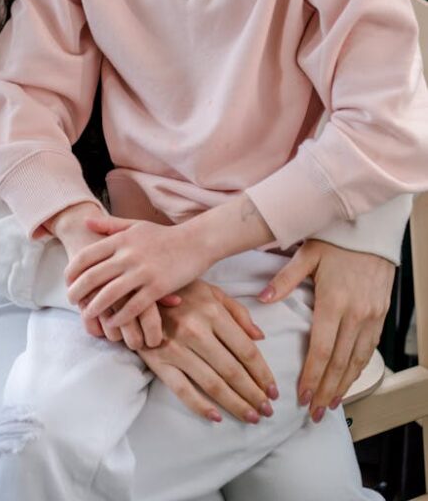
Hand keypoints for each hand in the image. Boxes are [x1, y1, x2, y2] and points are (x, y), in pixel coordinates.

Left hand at [50, 204, 177, 347]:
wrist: (196, 242)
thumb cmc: (163, 235)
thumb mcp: (135, 225)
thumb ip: (109, 225)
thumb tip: (86, 221)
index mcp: (120, 240)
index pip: (86, 256)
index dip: (72, 271)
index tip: (67, 281)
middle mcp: (128, 255)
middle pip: (92, 277)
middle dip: (77, 292)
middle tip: (71, 301)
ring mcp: (143, 272)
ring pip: (109, 294)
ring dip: (94, 308)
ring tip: (87, 315)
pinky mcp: (158, 288)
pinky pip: (133, 307)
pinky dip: (120, 317)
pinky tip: (113, 323)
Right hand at [137, 279, 278, 423]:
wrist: (133, 290)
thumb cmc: (178, 290)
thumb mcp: (210, 291)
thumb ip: (237, 312)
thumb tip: (260, 338)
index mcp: (211, 311)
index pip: (245, 350)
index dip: (263, 373)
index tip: (273, 389)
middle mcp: (195, 330)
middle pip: (232, 370)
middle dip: (254, 394)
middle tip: (268, 410)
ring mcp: (175, 347)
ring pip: (212, 384)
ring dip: (235, 404)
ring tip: (251, 416)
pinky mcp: (158, 361)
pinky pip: (182, 390)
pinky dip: (200, 407)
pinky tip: (217, 417)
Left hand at [258, 240, 393, 418]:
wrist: (371, 230)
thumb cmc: (335, 239)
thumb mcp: (306, 254)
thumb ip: (285, 279)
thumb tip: (262, 299)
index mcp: (333, 301)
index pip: (321, 349)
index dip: (311, 376)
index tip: (302, 396)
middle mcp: (355, 314)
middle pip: (339, 363)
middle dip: (325, 391)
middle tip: (314, 413)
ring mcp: (371, 316)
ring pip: (357, 361)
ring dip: (343, 386)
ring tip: (330, 405)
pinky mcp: (380, 315)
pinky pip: (369, 349)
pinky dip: (359, 370)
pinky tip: (349, 381)